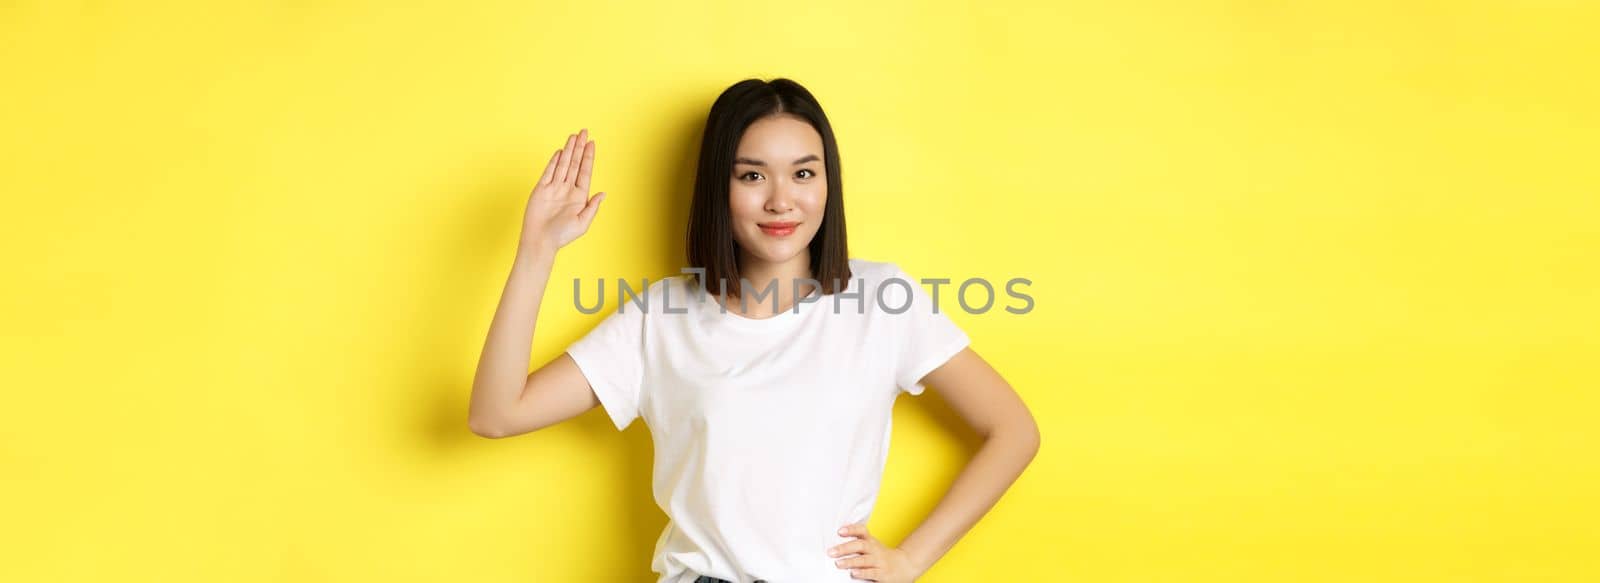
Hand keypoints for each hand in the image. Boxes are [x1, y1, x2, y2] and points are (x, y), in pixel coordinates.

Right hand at [520, 128, 604, 252]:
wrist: (540, 240)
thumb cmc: (561, 236)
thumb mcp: (582, 223)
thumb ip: (592, 207)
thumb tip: (603, 194)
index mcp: (579, 197)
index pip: (585, 172)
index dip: (589, 157)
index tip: (592, 143)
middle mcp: (567, 189)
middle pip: (575, 164)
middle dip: (580, 148)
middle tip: (584, 132)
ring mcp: (554, 188)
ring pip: (563, 164)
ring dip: (568, 150)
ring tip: (573, 136)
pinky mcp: (541, 189)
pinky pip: (549, 171)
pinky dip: (554, 161)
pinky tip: (560, 151)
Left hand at [828, 522, 926, 581]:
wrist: (906, 566)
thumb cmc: (883, 556)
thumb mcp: (872, 545)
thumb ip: (858, 541)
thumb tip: (837, 540)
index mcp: (871, 542)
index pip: (862, 531)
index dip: (851, 529)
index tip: (839, 531)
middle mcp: (875, 550)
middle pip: (860, 545)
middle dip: (845, 548)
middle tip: (831, 552)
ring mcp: (879, 562)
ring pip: (864, 560)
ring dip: (850, 562)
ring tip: (838, 563)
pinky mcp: (882, 574)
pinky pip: (872, 573)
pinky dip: (862, 573)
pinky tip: (853, 573)